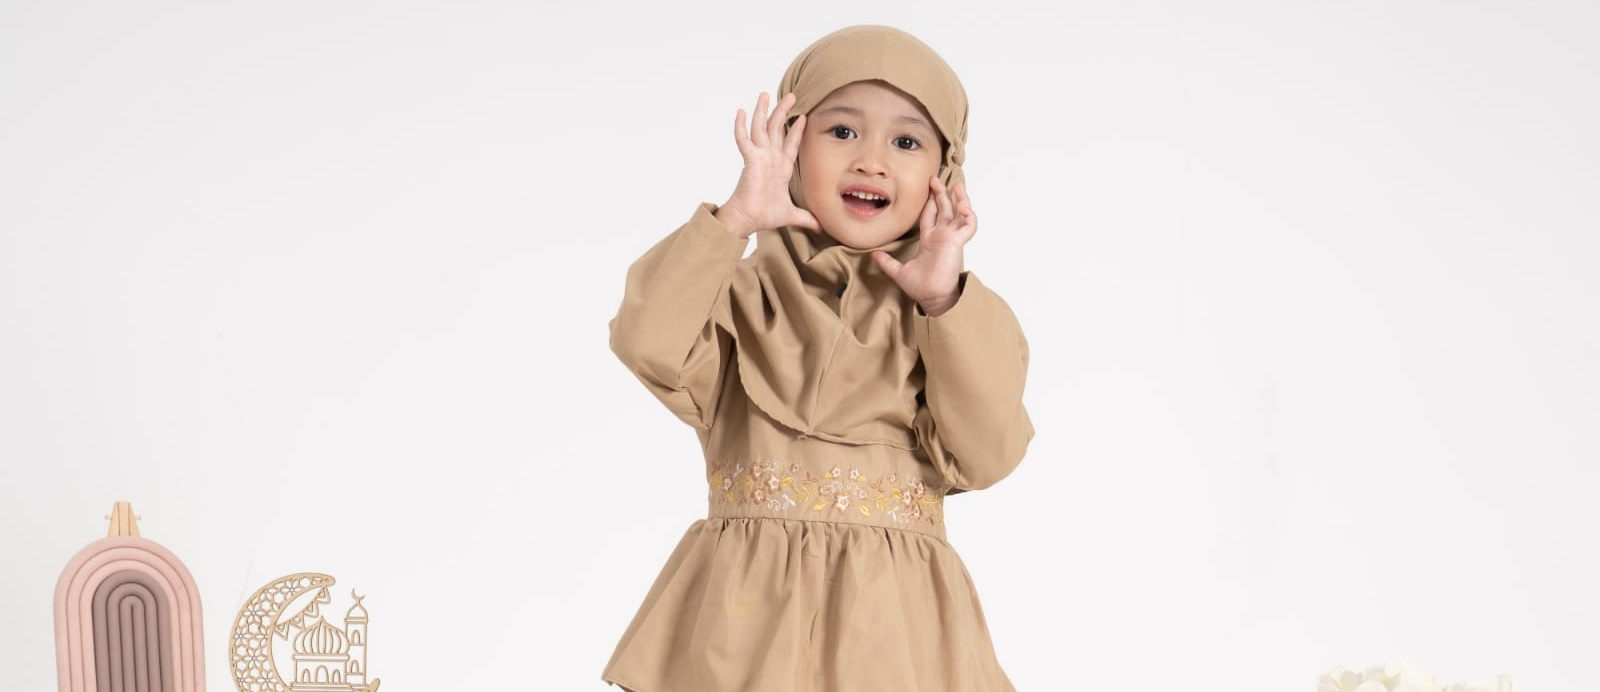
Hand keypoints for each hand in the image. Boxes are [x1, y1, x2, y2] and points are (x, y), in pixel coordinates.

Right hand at [715, 92, 820, 239]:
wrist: (749, 220)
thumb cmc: (764, 216)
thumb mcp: (792, 214)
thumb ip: (806, 218)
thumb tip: (822, 227)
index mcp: (780, 167)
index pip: (790, 143)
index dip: (797, 130)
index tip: (803, 116)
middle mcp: (770, 158)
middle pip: (777, 129)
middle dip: (783, 111)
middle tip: (791, 95)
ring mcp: (759, 157)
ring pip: (761, 128)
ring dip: (764, 111)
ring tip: (765, 94)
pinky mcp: (750, 160)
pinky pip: (744, 139)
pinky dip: (741, 126)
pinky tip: (740, 111)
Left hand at [871, 176, 975, 316]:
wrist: (931, 297)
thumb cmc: (920, 287)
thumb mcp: (898, 271)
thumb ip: (887, 262)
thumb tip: (872, 255)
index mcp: (930, 240)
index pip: (931, 216)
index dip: (930, 202)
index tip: (926, 189)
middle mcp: (942, 236)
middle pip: (944, 209)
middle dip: (941, 193)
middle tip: (934, 178)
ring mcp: (951, 238)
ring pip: (960, 213)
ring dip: (960, 199)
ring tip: (957, 185)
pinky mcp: (958, 242)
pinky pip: (969, 224)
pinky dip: (968, 214)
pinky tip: (962, 205)